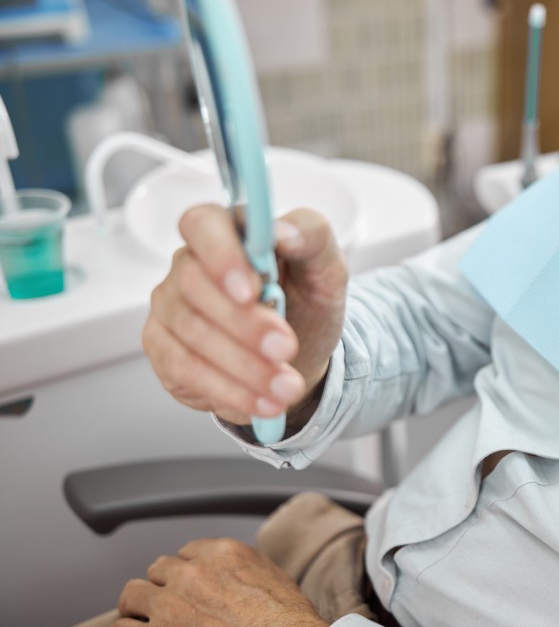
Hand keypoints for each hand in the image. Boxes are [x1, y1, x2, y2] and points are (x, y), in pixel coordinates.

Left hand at [110, 538, 328, 626]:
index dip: (187, 572)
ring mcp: (171, 605)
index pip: (188, 552)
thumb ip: (247, 573)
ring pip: (131, 595)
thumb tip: (238, 584)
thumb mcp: (276, 581)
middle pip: (158, 569)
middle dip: (163, 588)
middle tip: (170, 609)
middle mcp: (194, 572)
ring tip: (144, 625)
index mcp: (224, 554)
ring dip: (138, 609)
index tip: (190, 588)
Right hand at [143, 206, 347, 428]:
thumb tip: (284, 231)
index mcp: (229, 233)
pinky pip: (186, 370)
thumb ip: (313, 237)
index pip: (203, 224)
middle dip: (244, 324)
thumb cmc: (306, 303)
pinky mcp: (164, 349)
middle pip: (194, 285)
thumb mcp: (327, 270)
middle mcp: (189, 265)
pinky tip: (264, 402)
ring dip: (244, 366)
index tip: (252, 289)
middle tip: (286, 348)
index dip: (221, 255)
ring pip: (192, 334)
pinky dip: (230, 390)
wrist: (299, 356)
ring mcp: (170, 306)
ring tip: (287, 386)